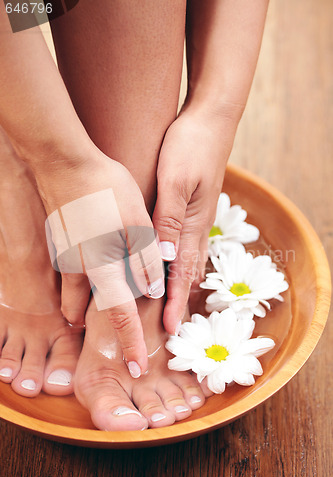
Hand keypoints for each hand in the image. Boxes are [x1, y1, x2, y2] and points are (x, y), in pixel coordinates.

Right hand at [34, 146, 164, 377]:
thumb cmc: (104, 189)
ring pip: (75, 296)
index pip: (120, 315)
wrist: (62, 162)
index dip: (130, 342)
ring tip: (99, 311)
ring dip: (85, 309)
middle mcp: (81, 269)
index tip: (136, 365)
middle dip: (99, 327)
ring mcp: (66, 257)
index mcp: (104, 266)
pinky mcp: (61, 243)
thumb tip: (153, 291)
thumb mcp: (136, 221)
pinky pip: (70, 276)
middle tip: (113, 335)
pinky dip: (80, 285)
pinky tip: (93, 270)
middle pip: (89, 311)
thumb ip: (146, 260)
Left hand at [153, 105, 238, 334]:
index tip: (169, 329)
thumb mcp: (175, 180)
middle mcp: (197, 226)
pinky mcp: (193, 208)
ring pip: (189, 260)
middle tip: (169, 326)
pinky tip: (170, 264)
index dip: (174, 302)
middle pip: (189, 272)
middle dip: (178, 299)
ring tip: (169, 304)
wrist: (210, 119)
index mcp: (193, 224)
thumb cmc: (189, 146)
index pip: (182, 273)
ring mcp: (197, 217)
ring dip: (180, 284)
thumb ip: (169, 220)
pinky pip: (186, 244)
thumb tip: (165, 259)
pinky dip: (179, 262)